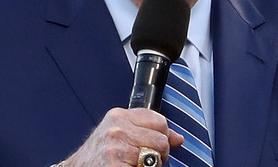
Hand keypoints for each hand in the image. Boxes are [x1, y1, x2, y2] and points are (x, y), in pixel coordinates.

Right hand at [61, 107, 183, 165]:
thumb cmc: (99, 156)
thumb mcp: (121, 136)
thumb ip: (148, 132)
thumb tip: (178, 138)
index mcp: (119, 116)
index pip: (158, 120)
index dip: (161, 136)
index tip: (152, 145)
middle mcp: (116, 128)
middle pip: (161, 139)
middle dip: (159, 154)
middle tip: (144, 161)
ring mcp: (116, 147)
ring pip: (157, 157)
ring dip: (152, 166)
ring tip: (135, 166)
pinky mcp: (115, 165)